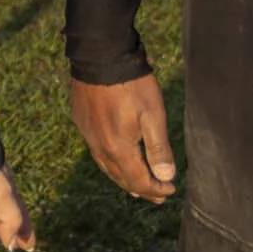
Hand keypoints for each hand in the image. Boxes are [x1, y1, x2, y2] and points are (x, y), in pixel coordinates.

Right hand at [71, 74, 177, 202]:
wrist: (100, 56)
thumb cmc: (132, 85)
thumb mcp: (153, 115)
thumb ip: (159, 149)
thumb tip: (165, 176)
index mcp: (118, 148)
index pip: (138, 181)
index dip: (155, 189)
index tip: (171, 189)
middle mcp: (99, 146)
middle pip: (121, 178)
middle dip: (141, 189)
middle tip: (157, 195)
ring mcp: (88, 134)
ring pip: (107, 167)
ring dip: (124, 178)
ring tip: (136, 186)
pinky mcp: (82, 121)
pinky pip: (97, 151)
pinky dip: (111, 162)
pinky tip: (116, 158)